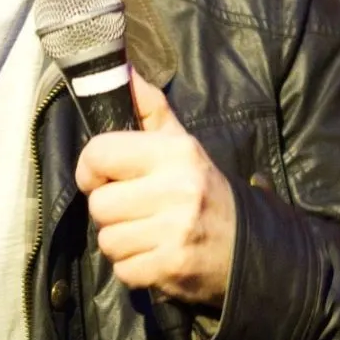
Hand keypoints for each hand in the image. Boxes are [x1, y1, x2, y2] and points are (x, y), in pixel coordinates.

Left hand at [75, 70, 235, 306]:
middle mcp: (176, 189)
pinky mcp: (172, 268)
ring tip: (146, 233)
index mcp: (175, 152)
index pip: (99, 153)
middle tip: (133, 209)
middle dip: (109, 210)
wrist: (249, 248)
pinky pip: (122, 269)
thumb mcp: (182, 143)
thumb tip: (123, 71)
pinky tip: (154, 255)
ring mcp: (175, 231)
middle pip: (99, 203)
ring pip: (107, 239)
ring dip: (120, 240)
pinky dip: (133, 267)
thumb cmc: (203, 190)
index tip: (101, 177)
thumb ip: (150, 109)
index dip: (90, 168)